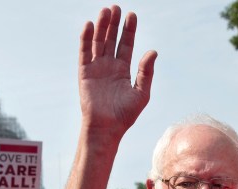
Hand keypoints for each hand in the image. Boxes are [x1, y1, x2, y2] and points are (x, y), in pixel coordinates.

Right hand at [78, 5, 157, 136]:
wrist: (107, 127)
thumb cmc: (125, 115)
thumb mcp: (141, 93)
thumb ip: (146, 72)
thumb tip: (153, 51)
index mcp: (123, 69)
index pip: (126, 44)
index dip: (129, 30)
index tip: (132, 15)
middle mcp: (109, 66)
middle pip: (111, 39)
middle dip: (114, 24)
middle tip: (117, 7)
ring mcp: (96, 68)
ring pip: (98, 42)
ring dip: (102, 26)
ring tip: (106, 11)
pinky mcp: (84, 72)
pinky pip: (84, 52)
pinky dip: (86, 38)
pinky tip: (90, 25)